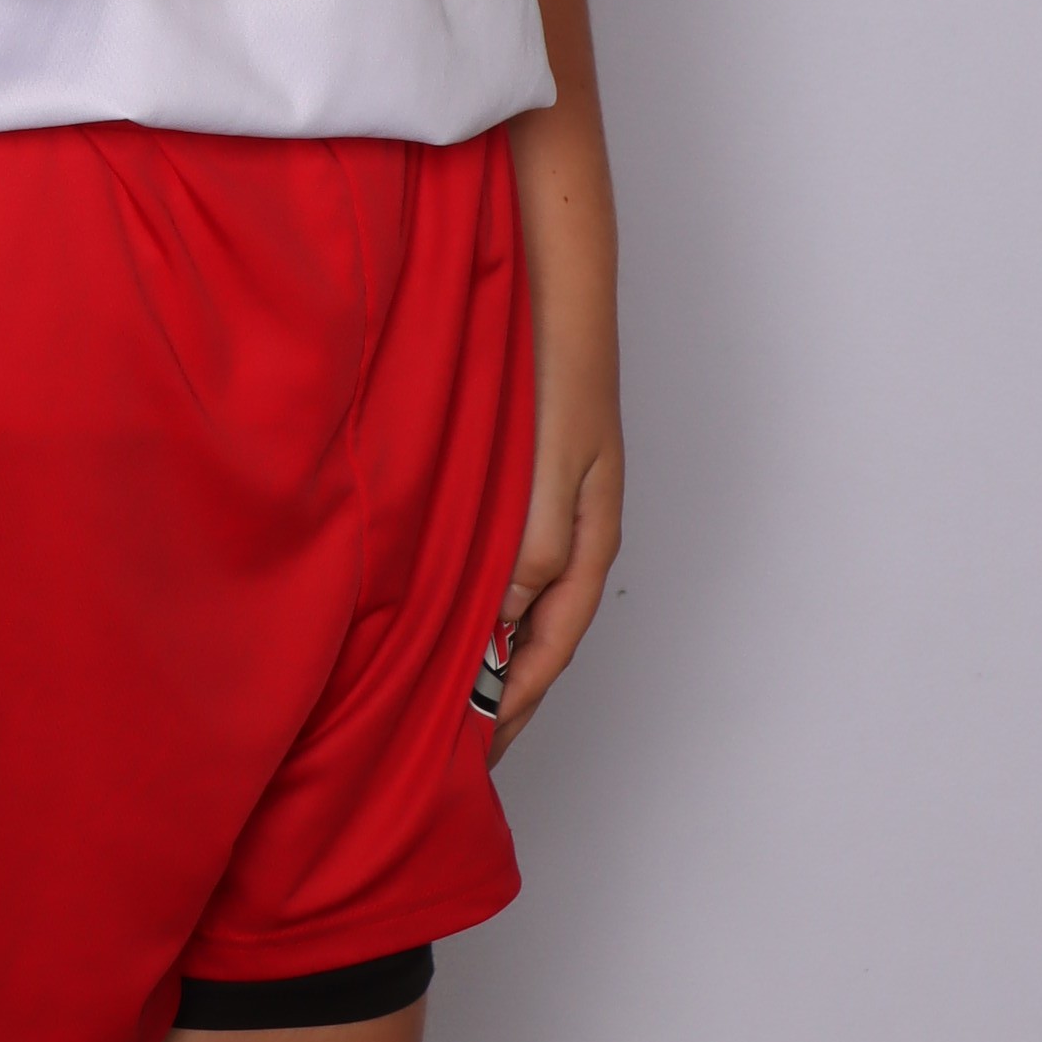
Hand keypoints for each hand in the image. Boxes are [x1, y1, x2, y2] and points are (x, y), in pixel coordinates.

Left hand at [488, 395, 621, 759]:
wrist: (555, 296)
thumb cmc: (558, 375)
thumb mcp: (551, 467)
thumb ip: (535, 543)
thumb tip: (508, 619)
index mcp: (588, 542)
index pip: (552, 644)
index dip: (517, 698)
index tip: (480, 744)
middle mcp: (573, 536)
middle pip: (544, 634)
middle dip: (511, 692)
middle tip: (467, 745)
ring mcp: (552, 512)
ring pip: (525, 603)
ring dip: (495, 650)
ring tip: (455, 692)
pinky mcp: (524, 487)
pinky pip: (505, 565)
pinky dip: (482, 600)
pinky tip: (453, 605)